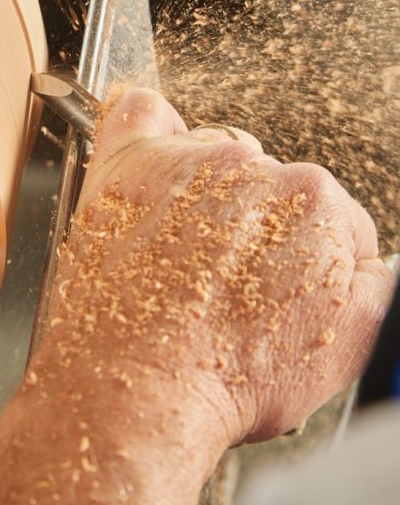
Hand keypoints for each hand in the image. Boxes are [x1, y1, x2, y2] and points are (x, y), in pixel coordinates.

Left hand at [44, 88, 393, 445]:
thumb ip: (376, 285)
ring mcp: (187, 160)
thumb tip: (372, 262)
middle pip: (268, 182)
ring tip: (181, 253)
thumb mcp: (347, 347)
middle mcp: (254, 169)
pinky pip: (141, 113)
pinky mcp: (129, 165)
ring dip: (205, 189)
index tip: (278, 284)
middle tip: (225, 281)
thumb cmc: (230, 378)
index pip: (327, 212)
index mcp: (316, 202)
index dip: (304, 256)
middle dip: (256, 225)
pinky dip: (151, 127)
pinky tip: (155, 159)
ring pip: (211, 154)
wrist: (141, 391)